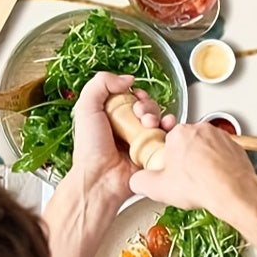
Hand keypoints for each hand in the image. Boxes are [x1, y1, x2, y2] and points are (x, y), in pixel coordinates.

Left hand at [68, 72, 172, 210]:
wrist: (101, 178)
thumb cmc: (90, 149)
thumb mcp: (86, 108)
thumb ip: (101, 84)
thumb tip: (127, 78)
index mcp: (111, 114)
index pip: (130, 95)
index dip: (135, 93)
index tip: (133, 97)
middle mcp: (127, 125)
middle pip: (147, 105)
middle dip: (147, 105)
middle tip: (139, 114)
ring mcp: (142, 138)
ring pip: (159, 117)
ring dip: (157, 115)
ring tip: (149, 124)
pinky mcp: (154, 150)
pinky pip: (168, 134)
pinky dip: (170, 127)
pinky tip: (165, 128)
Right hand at [128, 123, 256, 248]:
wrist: (234, 192)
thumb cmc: (202, 186)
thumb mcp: (158, 189)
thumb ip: (140, 181)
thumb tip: (137, 180)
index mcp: (179, 133)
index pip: (166, 141)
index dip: (167, 159)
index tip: (170, 171)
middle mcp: (201, 129)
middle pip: (186, 142)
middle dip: (184, 158)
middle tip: (185, 178)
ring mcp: (220, 136)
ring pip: (205, 146)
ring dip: (202, 160)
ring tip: (202, 180)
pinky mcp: (235, 145)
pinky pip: (221, 152)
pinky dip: (218, 163)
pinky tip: (215, 178)